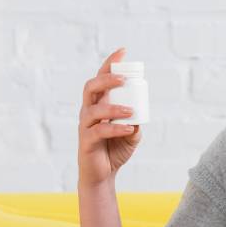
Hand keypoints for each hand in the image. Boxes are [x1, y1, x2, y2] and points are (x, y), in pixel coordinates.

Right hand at [77, 47, 141, 188]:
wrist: (103, 174)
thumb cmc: (115, 149)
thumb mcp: (132, 134)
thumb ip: (136, 123)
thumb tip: (140, 115)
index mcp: (99, 104)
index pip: (101, 79)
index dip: (109, 65)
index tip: (123, 52)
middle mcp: (89, 111)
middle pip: (91, 87)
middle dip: (106, 79)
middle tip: (124, 80)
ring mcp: (85, 126)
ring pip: (93, 109)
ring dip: (113, 107)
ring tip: (131, 111)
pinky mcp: (86, 141)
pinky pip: (98, 131)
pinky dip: (115, 128)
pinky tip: (128, 128)